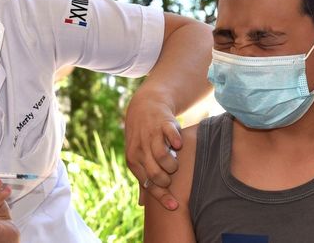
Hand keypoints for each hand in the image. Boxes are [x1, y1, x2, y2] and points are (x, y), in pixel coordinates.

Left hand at [125, 89, 180, 210]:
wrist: (145, 107)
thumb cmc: (142, 138)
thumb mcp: (137, 157)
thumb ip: (141, 179)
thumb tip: (142, 204)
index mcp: (133, 160)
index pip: (147, 183)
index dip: (162, 196)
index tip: (175, 206)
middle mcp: (140, 148)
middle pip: (155, 173)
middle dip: (167, 181)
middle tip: (172, 178)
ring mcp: (151, 135)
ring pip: (162, 156)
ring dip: (172, 164)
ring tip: (175, 164)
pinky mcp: (163, 123)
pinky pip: (170, 134)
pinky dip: (175, 141)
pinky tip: (180, 145)